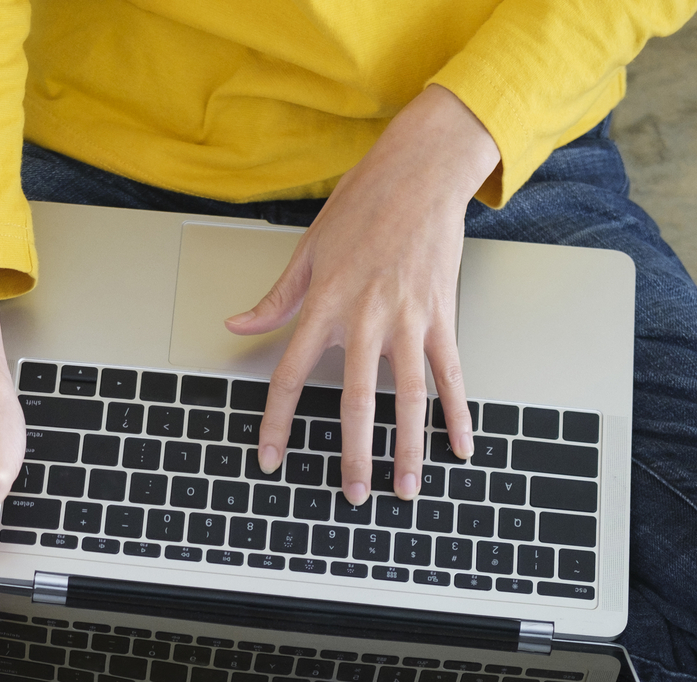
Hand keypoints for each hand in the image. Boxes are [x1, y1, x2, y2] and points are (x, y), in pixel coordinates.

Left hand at [226, 84, 500, 504]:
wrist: (420, 170)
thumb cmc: (362, 204)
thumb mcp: (307, 249)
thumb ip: (275, 299)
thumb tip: (237, 325)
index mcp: (323, 305)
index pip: (289, 376)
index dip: (275, 422)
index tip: (269, 458)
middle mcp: (365, 318)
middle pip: (355, 400)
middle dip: (354, 454)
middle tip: (352, 496)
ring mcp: (408, 319)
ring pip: (408, 397)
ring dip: (407, 447)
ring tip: (405, 488)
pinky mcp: (442, 315)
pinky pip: (451, 373)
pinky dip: (456, 413)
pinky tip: (460, 446)